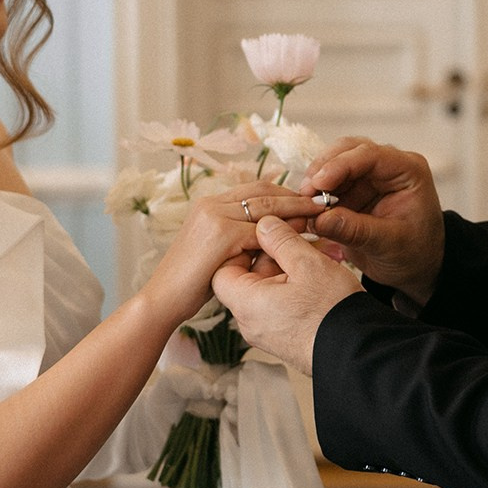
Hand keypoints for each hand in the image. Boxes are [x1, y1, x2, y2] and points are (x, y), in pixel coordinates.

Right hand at [133, 184, 321, 328]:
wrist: (162, 299)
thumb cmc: (190, 283)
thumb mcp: (219, 253)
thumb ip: (239, 239)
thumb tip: (270, 237)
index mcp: (211, 203)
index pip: (256, 188)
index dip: (285, 192)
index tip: (309, 199)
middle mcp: (212, 203)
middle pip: (264, 191)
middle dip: (297, 196)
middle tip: (325, 201)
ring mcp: (215, 215)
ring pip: (267, 206)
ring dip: (297, 209)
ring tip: (322, 214)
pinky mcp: (221, 233)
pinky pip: (262, 229)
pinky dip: (286, 231)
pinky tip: (305, 236)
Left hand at [212, 217, 362, 374]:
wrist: (359, 352)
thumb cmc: (332, 311)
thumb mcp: (308, 264)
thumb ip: (281, 240)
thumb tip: (264, 224)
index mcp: (246, 303)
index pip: (222, 269)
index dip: (239, 247)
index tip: (264, 234)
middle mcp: (250, 322)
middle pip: (243, 279)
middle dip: (267, 255)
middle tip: (293, 238)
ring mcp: (265, 333)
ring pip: (263, 291)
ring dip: (282, 270)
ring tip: (309, 257)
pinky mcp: (282, 339)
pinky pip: (275, 306)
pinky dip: (289, 288)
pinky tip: (313, 277)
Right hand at [299, 139, 445, 301]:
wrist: (417, 267)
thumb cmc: (415, 253)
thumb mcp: (388, 245)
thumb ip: (356, 231)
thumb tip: (320, 219)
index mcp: (408, 171)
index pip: (370, 156)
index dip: (340, 165)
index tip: (318, 183)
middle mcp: (388, 166)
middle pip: (348, 151)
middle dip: (323, 170)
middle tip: (305, 193)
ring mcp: (369, 175)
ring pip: (333, 163)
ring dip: (316, 182)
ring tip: (303, 204)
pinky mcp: (354, 188)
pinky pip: (329, 183)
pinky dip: (316, 194)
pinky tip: (307, 209)